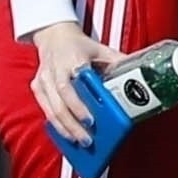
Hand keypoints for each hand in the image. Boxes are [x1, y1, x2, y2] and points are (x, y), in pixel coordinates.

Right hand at [30, 21, 116, 141]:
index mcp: (71, 60)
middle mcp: (54, 71)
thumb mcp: (101, 49)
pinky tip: (67, 135)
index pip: (70, 87)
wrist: (54, 35)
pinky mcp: (38, 87)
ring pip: (51, 109)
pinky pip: (45, 109)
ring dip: (65, 128)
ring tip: (79, 142)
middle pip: (60, 103)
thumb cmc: (80, 45)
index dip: (78, 106)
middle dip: (73, 125)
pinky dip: (56, 124)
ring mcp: (43, 80)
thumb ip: (117, 63)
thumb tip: (139, 78)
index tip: (91, 121)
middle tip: (88, 140)